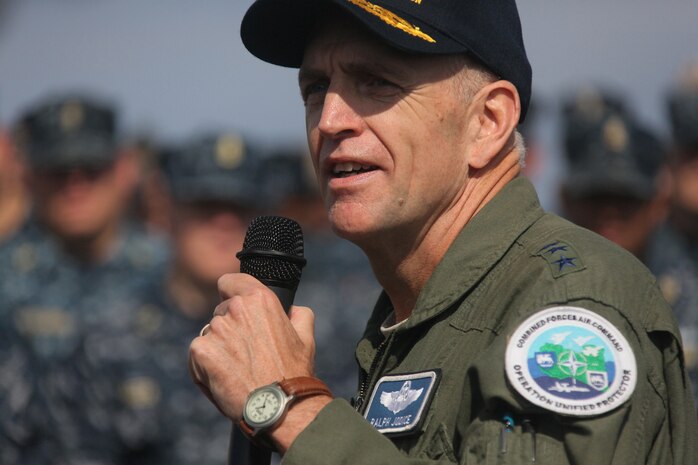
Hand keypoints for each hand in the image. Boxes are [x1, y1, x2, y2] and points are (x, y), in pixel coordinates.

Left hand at [189, 272, 316, 421]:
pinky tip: (224, 379)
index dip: (231, 293)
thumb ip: (298, 314)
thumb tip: (294, 309)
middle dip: (229, 328)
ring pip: (209, 334)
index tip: (234, 306)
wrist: (278, 406)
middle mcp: (235, 309)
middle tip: (246, 353)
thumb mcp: (305, 337)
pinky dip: (205, 367)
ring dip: (218, 348)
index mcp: (260, 299)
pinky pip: (197, 354)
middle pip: (220, 312)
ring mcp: (216, 329)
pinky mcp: (201, 350)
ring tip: (238, 370)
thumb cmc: (293, 373)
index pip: (229, 281)